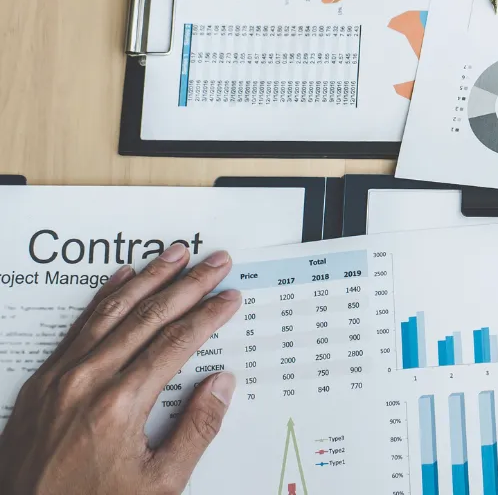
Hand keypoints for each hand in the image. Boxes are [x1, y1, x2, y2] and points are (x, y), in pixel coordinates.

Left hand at [0, 244, 240, 494]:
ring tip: (173, 254)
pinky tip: (121, 279)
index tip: (229, 298)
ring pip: (111, 312)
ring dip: (148, 278)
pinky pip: (77, 328)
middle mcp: (87, 382)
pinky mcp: (40, 384)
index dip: (208, 316)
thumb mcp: (158, 485)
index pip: (176, 343)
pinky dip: (103, 298)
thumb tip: (221, 384)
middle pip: (148, 317)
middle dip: (187, 285)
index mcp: (120, 405)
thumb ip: (195, 430)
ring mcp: (59, 379)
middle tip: (215, 261)